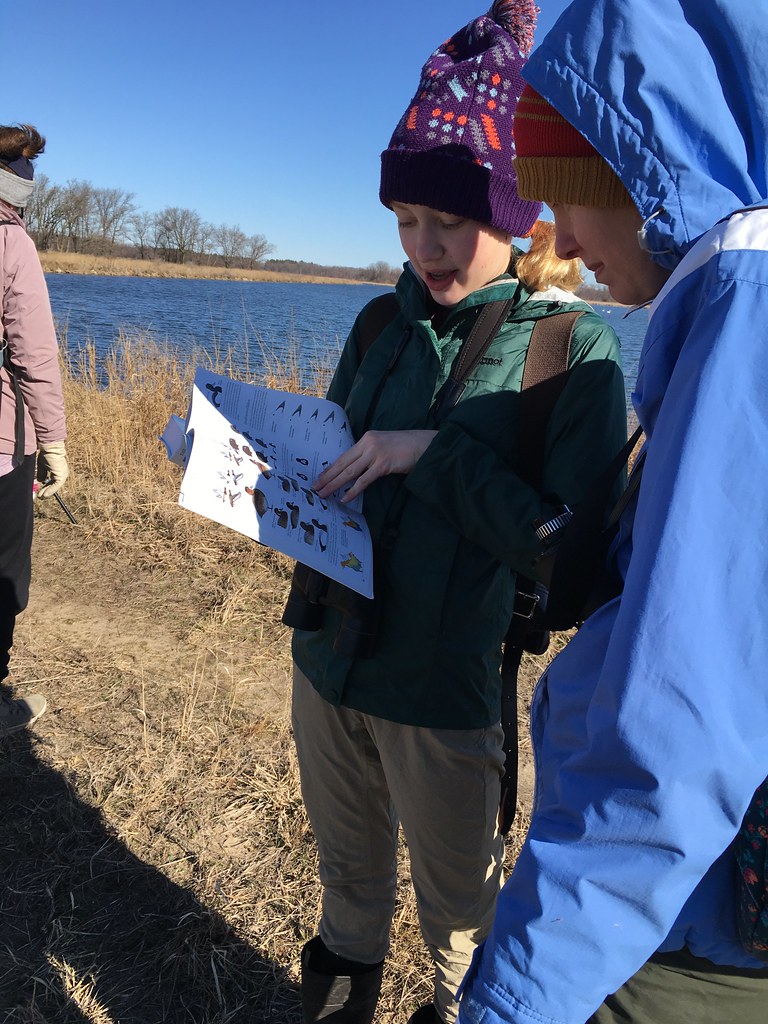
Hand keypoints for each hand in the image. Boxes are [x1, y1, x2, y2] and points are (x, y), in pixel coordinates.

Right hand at [36, 440, 68, 497]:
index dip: (47, 487)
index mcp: (59, 471)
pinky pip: (56, 485)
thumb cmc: (47, 454)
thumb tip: (40, 481)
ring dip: (47, 492)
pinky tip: (44, 495)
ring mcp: (63, 474)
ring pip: (55, 486)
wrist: (51, 448)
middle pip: (54, 485)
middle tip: (40, 497)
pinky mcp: (61, 475)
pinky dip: (50, 490)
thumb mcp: (42, 466)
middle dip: (47, 491)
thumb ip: (42, 474)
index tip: (41, 492)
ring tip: (41, 497)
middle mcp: (62, 473)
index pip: (53, 482)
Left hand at [314, 430, 436, 502]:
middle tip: (315, 488)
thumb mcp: (383, 447)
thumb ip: (370, 455)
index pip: (344, 456)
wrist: (423, 445)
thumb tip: (356, 469)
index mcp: (366, 439)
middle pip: (343, 464)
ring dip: (335, 485)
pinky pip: (364, 480)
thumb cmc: (405, 448)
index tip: (319, 477)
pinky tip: (345, 498)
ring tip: (324, 494)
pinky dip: (353, 490)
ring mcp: (375, 454)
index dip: (330, 468)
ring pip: (349, 472)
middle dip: (327, 477)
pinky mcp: (383, 464)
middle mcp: (368, 444)